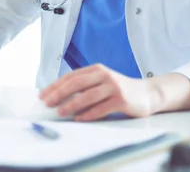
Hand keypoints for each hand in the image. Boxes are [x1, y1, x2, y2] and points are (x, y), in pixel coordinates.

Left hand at [39, 64, 155, 121]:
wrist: (146, 94)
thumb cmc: (118, 90)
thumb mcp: (101, 82)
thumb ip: (84, 86)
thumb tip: (58, 98)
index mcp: (96, 69)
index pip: (71, 76)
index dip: (55, 85)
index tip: (43, 95)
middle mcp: (104, 75)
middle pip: (77, 83)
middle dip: (59, 93)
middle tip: (47, 103)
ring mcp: (114, 87)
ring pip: (88, 96)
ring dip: (72, 104)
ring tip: (60, 112)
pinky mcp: (122, 100)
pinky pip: (101, 108)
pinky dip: (88, 114)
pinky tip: (79, 119)